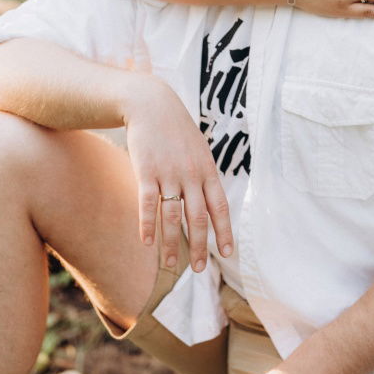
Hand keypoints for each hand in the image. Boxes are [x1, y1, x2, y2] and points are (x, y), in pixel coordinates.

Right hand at [122, 76, 231, 269]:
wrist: (152, 104)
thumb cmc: (177, 131)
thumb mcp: (199, 150)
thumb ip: (205, 176)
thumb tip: (211, 203)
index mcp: (207, 170)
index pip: (219, 207)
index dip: (224, 231)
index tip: (227, 253)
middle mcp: (191, 175)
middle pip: (197, 218)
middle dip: (199, 246)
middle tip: (199, 269)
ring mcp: (169, 174)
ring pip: (172, 216)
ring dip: (172, 244)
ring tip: (173, 265)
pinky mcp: (146, 171)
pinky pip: (148, 203)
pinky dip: (147, 225)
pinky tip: (146, 243)